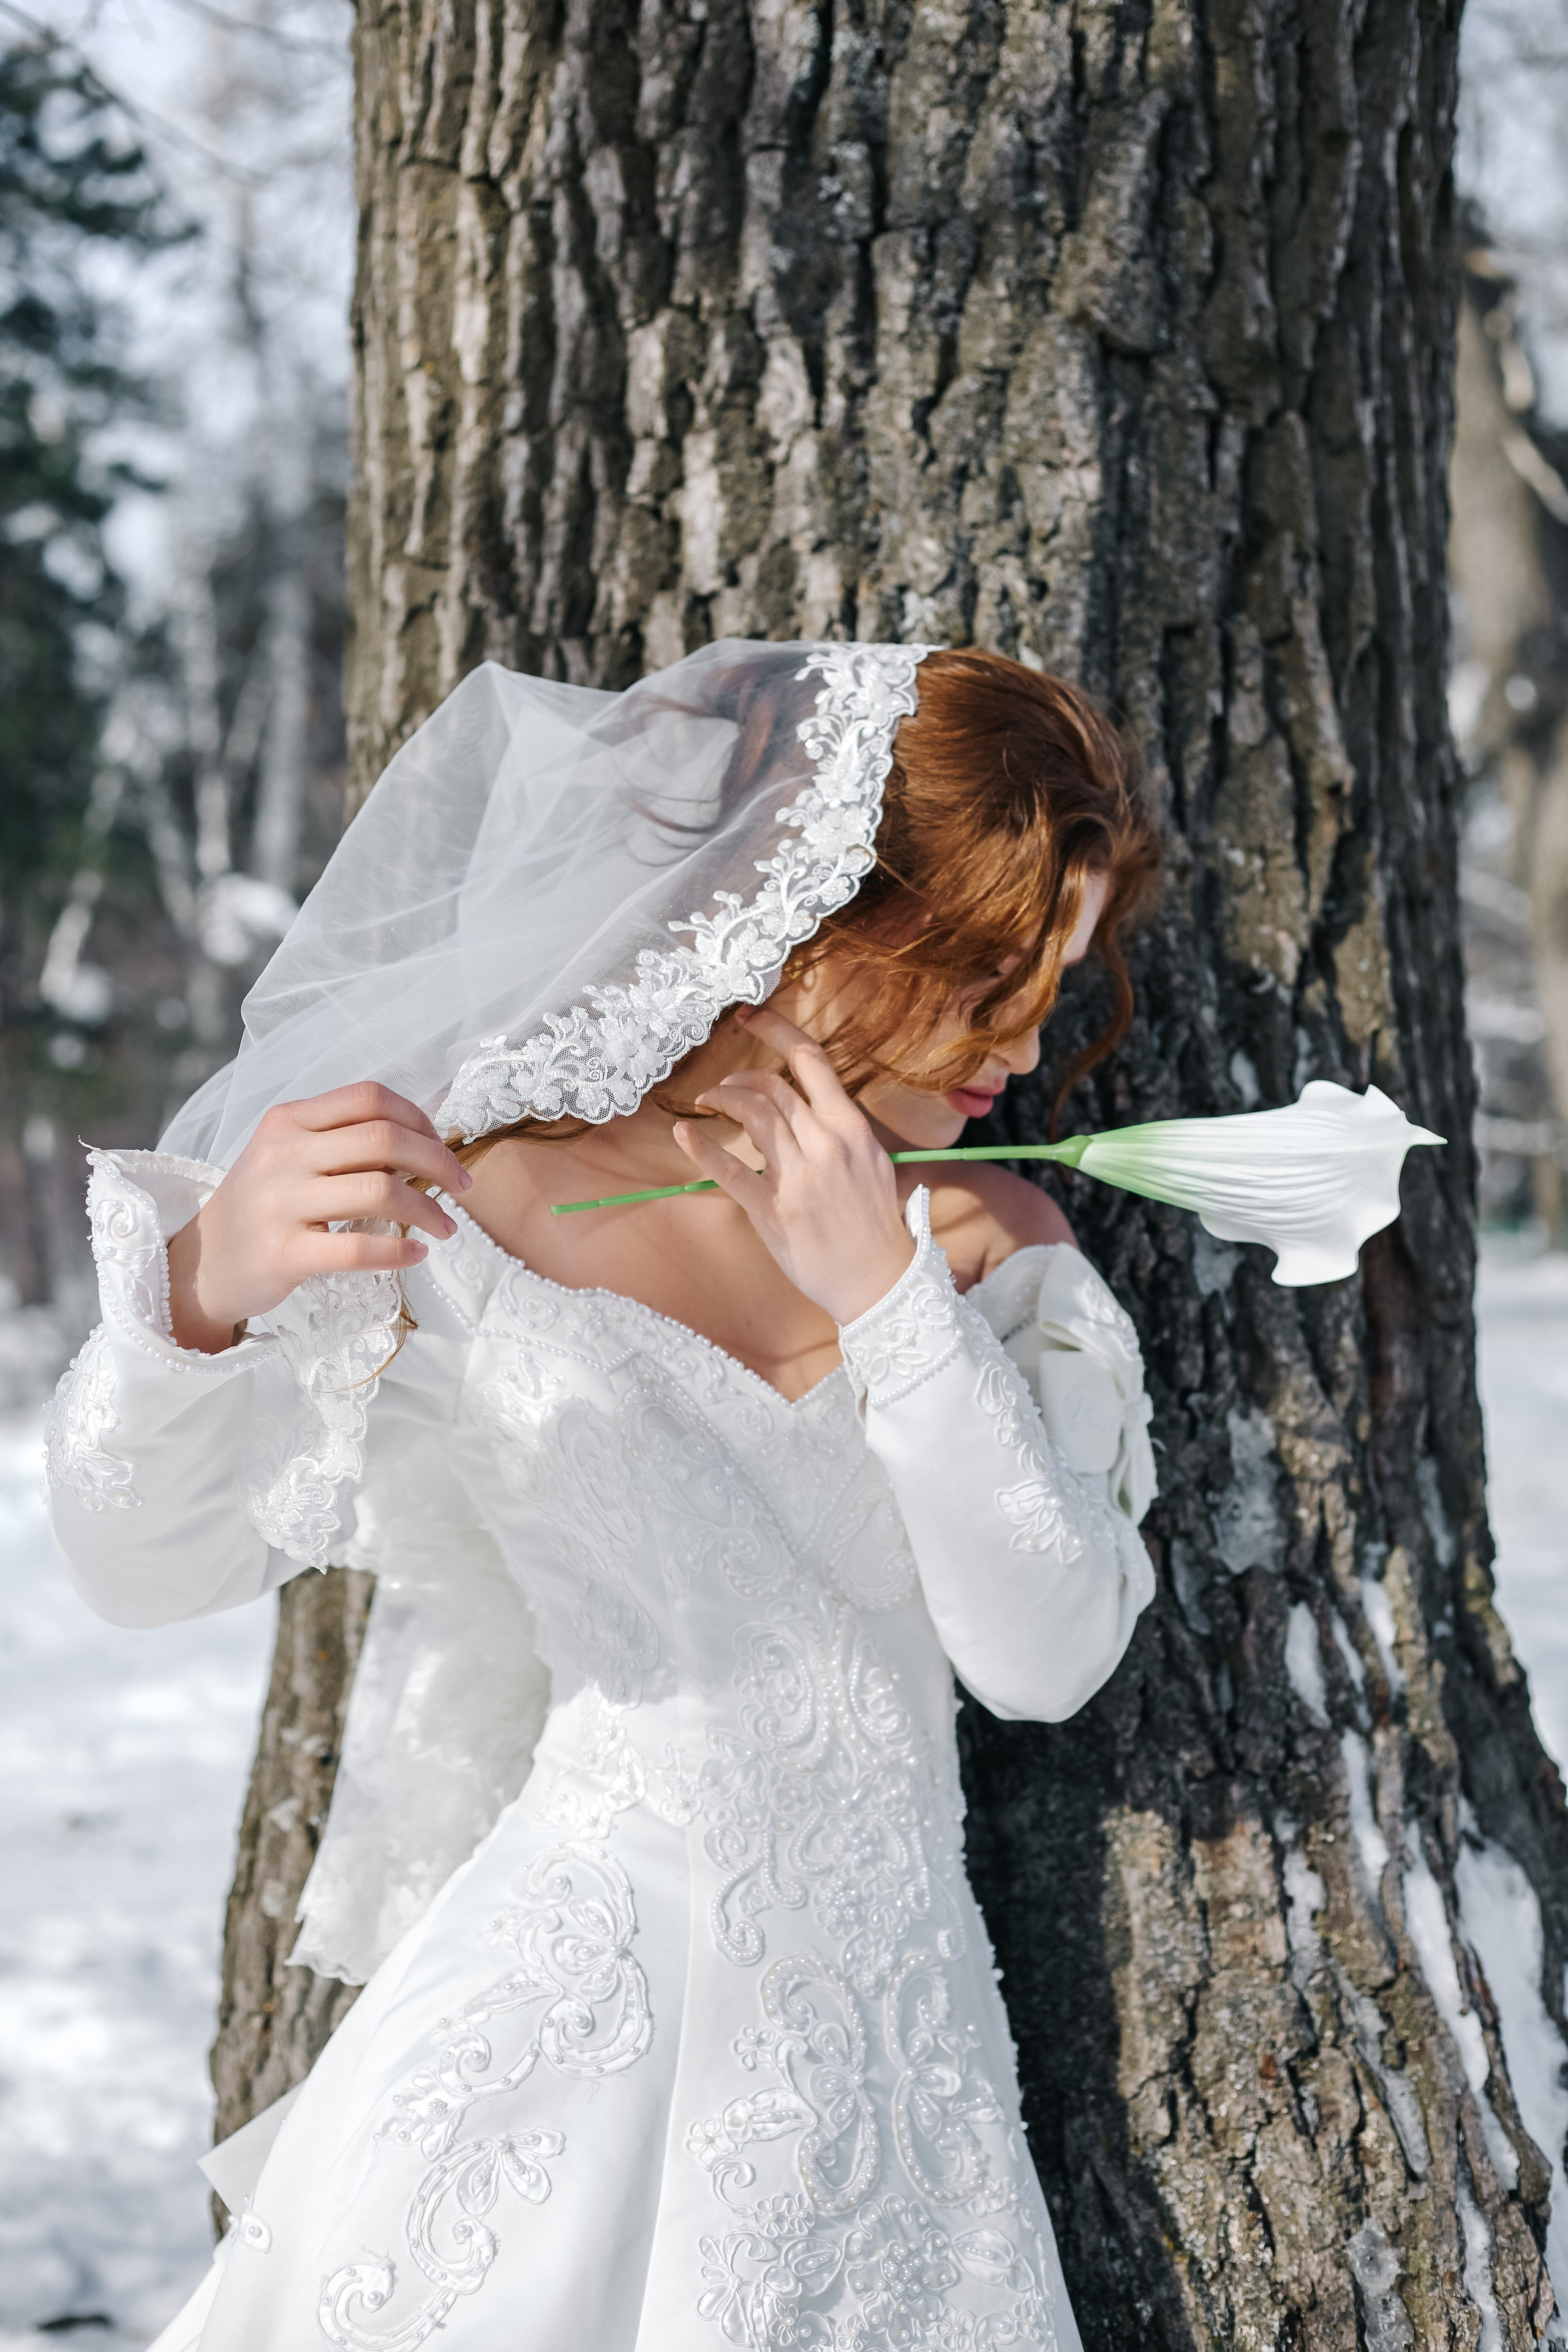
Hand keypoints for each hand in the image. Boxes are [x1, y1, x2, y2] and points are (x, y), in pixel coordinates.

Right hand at [166, 1082, 471, 1353]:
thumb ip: (341, 1140)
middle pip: (383, 1139)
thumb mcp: (288, 1155)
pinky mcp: (283, 1253)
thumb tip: (422, 1141)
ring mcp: (280, 1204)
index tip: (441, 1143)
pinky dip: (399, 1251)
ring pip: (379, 1190)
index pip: (368, 1097)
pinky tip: (416, 1254)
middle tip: (461, 1185)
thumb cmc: (263, 1206)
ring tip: (445, 1226)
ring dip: (428, 1209)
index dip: (418, 1117)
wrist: (204, 1262)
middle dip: (437, 1160)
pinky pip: (357, 1248)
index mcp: (287, 1121)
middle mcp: (282, 1155)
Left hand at [674, 1006, 914, 1324]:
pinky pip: (730, 1171)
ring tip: (707, 1104)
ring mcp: (799, 1177)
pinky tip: (684, 1133)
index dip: (775, 1029)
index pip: (810, 1060)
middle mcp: (826, 1144)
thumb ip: (840, 1130)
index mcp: (851, 1127)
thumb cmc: (874, 1223)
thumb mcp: (871, 1162)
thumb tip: (804, 1108)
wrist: (879, 1281)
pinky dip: (701, 1148)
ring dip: (722, 1100)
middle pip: (772, 1086)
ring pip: (752, 1115)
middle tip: (722, 1089)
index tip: (749, 1016)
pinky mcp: (774, 1211)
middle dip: (738, 1079)